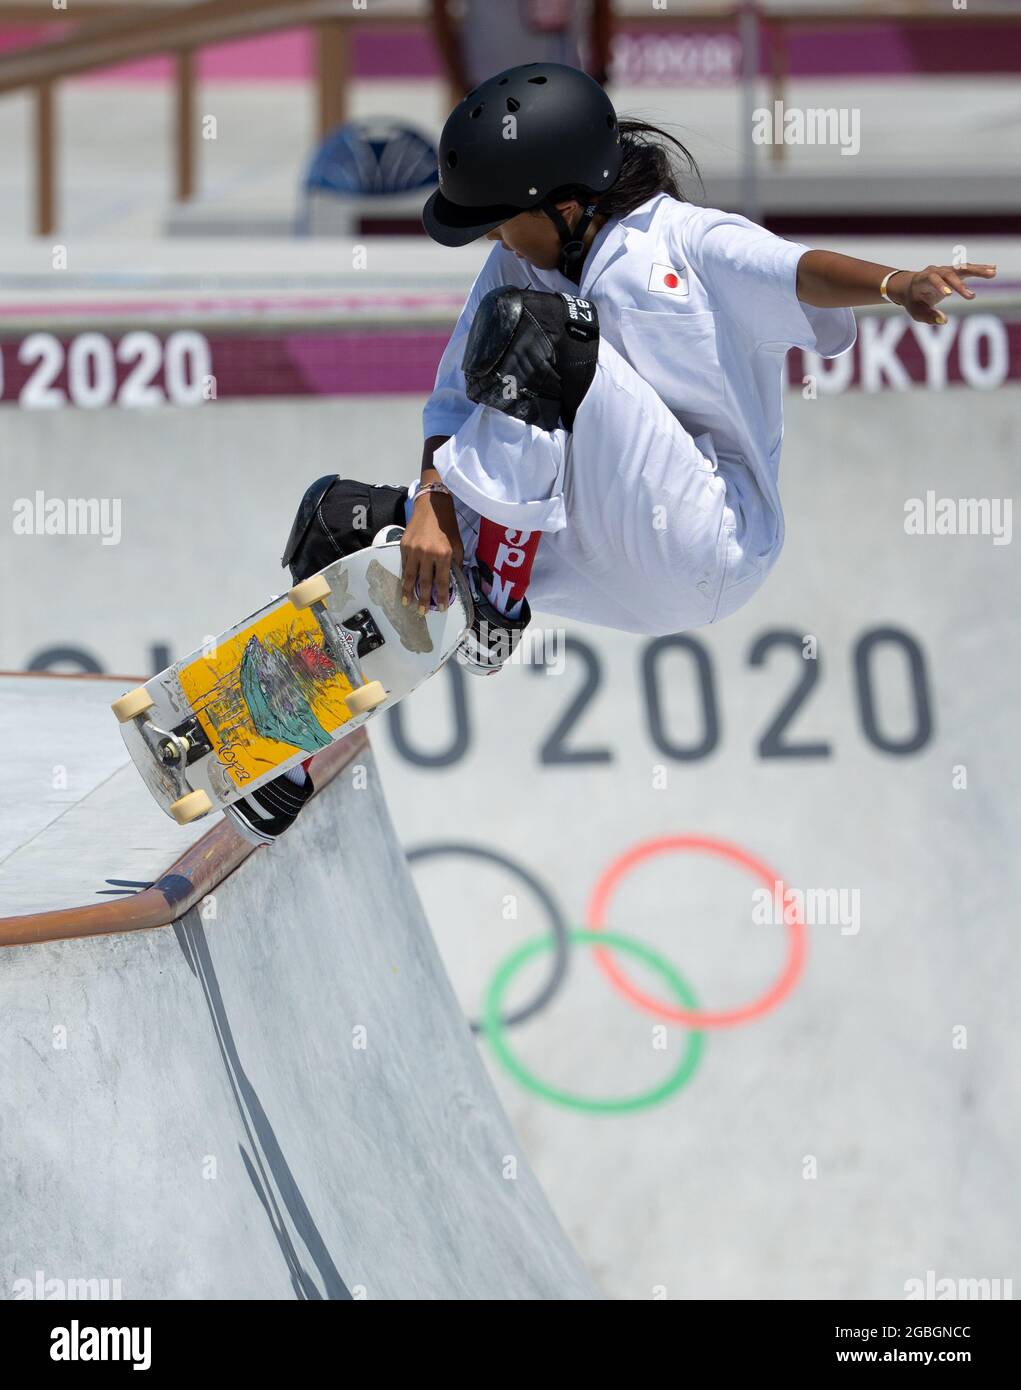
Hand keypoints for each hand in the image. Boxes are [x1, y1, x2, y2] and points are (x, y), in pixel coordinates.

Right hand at [400, 491, 462, 615]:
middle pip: (424, 582)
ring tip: (407, 603)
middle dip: (423, 599)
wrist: (432, 506)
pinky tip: (404, 585)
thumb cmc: (447, 526)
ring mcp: (413, 550)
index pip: (442, 581)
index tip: (441, 608)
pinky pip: (404, 565)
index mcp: (443, 554)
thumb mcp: (457, 544)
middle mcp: (427, 553)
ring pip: (409, 576)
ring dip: (408, 591)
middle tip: (422, 612)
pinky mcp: (403, 545)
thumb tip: (453, 580)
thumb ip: (455, 562)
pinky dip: (404, 576)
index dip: (442, 596)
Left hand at [888, 264, 996, 324]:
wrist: (910, 286)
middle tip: (972, 297)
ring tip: (993, 273)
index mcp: (923, 279)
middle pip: (949, 274)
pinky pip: (968, 269)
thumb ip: (929, 316)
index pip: (932, 279)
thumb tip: (944, 321)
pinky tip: (993, 269)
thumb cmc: (913, 301)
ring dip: (977, 271)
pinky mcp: (954, 272)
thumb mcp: (916, 312)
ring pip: (962, 269)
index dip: (940, 286)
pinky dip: (980, 269)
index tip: (949, 295)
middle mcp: (935, 271)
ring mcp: (946, 270)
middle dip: (960, 285)